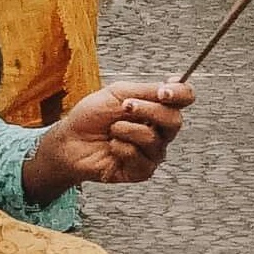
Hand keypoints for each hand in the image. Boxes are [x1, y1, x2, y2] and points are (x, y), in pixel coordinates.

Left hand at [28, 83, 189, 200]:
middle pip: (175, 120)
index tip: (164, 91)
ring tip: (112, 129)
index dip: (180, 94)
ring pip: (154, 139)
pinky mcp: (142, 171)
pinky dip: (121, 148)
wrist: (70, 140)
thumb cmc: (91, 116)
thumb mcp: (118, 93)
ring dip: (127, 130)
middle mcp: (159, 130)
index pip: (184, 98)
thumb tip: (175, 83)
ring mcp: (152, 152)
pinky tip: (111, 146)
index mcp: (156, 107)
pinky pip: (141, 158)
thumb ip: (148, 90)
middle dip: (149, 111)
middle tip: (125, 106)